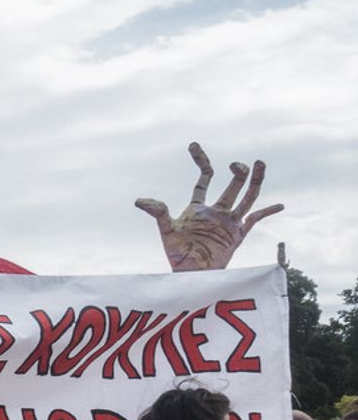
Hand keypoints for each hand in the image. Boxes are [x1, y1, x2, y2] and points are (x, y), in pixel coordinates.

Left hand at [136, 142, 283, 271]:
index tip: (193, 145)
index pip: (204, 178)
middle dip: (237, 172)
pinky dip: (268, 212)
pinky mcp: (238, 234)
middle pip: (232, 184)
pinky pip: (256, 219)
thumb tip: (139, 201)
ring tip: (260, 163)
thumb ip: (158, 213)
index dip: (201, 161)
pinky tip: (280, 205)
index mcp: (198, 207)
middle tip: (238, 165)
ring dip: (255, 180)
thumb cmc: (177, 254)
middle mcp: (216, 211)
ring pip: (247, 196)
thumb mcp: (166, 231)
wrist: (191, 275)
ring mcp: (229, 221)